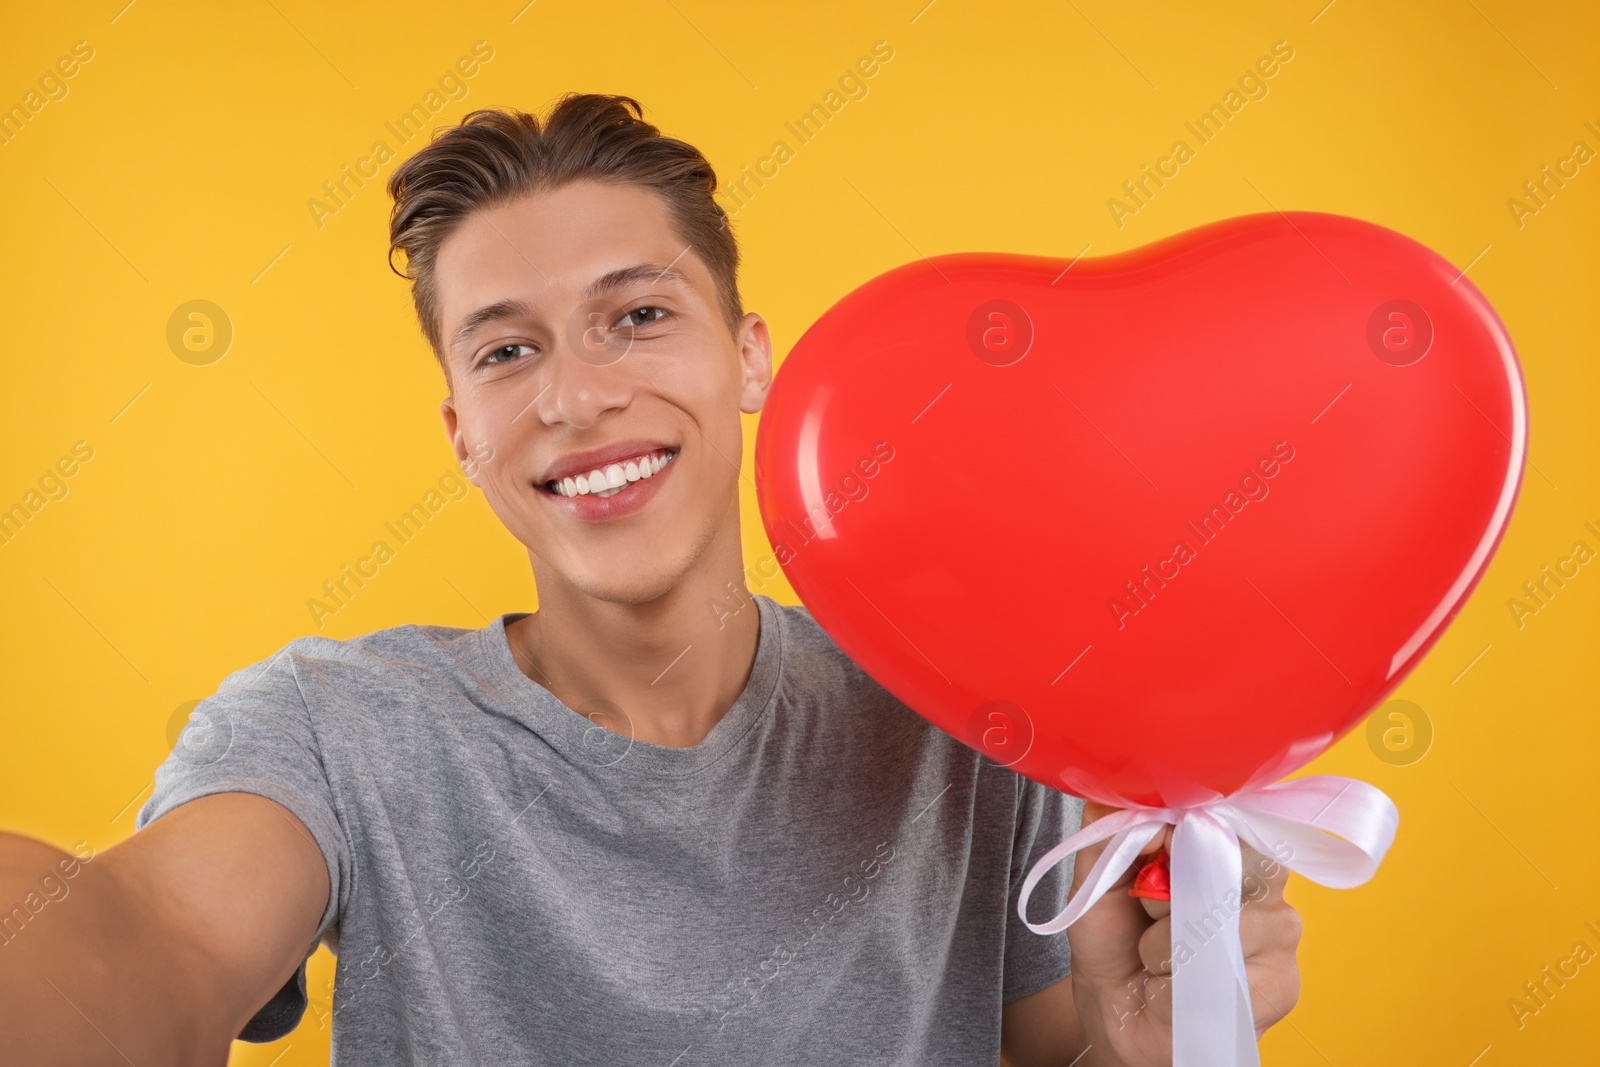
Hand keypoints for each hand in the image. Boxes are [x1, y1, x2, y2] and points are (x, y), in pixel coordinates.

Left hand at [1063, 802, 1302, 1066]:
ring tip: (1157, 958)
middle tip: (1147, 915)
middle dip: (1164, 896)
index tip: (1157, 850)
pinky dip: (1170, 989)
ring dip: (1160, 948)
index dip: (1182, 836)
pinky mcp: (1281, 986)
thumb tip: (1156, 814)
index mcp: (1230, 841)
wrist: (1115, 1007)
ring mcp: (1281, 932)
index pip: (1227, 816)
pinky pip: (1212, 980)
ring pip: (1213, 927)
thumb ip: (1118, 828)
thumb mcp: (1100, 871)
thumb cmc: (1116, 933)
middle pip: (1221, 867)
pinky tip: (1171, 992)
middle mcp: (1267, 882)